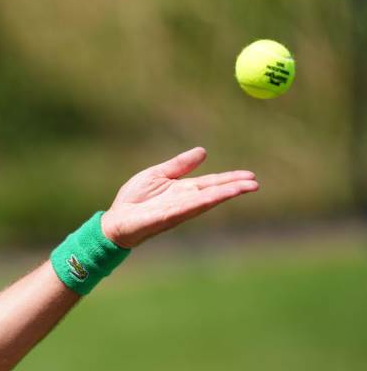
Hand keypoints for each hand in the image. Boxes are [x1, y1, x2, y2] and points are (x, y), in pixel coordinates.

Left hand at [100, 147, 258, 247]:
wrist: (116, 219)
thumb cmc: (134, 199)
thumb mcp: (158, 174)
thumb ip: (180, 165)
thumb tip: (203, 151)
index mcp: (184, 189)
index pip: (212, 183)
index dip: (230, 179)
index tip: (250, 175)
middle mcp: (185, 200)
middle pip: (214, 191)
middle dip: (234, 187)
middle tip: (256, 183)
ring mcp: (178, 209)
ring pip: (207, 200)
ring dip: (226, 193)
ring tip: (246, 188)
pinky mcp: (168, 216)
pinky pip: (189, 207)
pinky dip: (204, 201)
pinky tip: (217, 196)